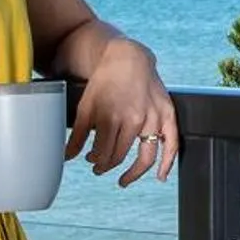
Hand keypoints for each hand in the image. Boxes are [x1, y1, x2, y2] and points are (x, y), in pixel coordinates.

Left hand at [68, 38, 179, 186]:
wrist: (128, 59)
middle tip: (100, 167)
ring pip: (145, 156)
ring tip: (123, 180)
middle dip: (107, 165)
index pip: (102, 153)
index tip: (90, 160)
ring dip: (133, 173)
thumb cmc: (106, 81)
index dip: (95, 160)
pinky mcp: (167, 114)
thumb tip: (67, 157)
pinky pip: (171, 143)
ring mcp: (153, 118)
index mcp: (111, 117)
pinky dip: (167, 162)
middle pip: (120, 155)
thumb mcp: (86, 106)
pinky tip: (160, 176)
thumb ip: (77, 134)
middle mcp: (134, 119)